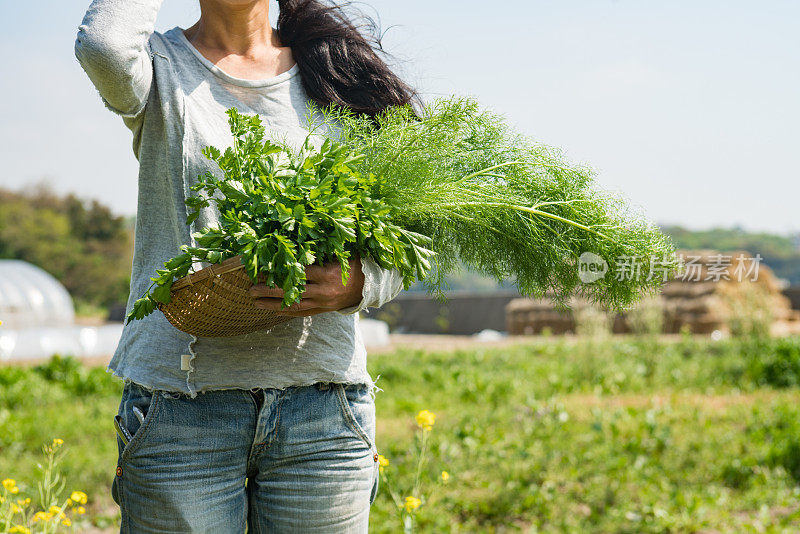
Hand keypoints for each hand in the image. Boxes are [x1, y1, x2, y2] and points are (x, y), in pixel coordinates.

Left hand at [248, 256, 364, 316]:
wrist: (369, 286)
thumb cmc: (352, 263)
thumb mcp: (339, 253)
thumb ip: (319, 249)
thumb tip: (294, 238)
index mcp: (327, 274)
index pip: (299, 273)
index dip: (280, 272)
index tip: (262, 269)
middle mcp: (323, 291)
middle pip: (292, 292)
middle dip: (270, 291)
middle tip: (251, 289)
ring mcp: (322, 303)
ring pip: (294, 305)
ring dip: (273, 305)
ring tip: (255, 302)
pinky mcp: (323, 310)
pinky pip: (302, 313)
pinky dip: (286, 312)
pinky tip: (272, 311)